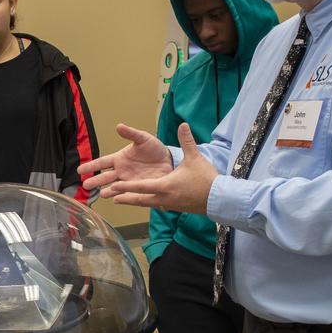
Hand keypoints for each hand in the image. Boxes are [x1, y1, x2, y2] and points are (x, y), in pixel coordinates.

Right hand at [79, 124, 173, 199]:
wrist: (169, 160)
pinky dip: (122, 196)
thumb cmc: (154, 149)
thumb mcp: (143, 139)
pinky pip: (129, 193)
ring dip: (108, 191)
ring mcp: (129, 181)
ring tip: (102, 194)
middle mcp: (122, 171)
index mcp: (119, 159)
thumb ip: (131, 134)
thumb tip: (119, 126)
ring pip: (115, 187)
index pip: (102, 162)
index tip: (79, 170)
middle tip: (85, 185)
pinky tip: (117, 199)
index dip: (91, 166)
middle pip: (105, 177)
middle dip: (95, 181)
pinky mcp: (139, 188)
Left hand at [104, 123, 218, 213]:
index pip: (140, 187)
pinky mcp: (176, 208)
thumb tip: (183, 125)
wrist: (220, 200)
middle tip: (111, 197)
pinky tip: (146, 201)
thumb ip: (187, 141)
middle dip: (125, 197)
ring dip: (135, 201)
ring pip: (148, 203)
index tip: (114, 187)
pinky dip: (148, 203)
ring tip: (122, 200)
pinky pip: (158, 205)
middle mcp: (164, 197)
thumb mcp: (195, 158)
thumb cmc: (206, 179)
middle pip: (140, 199)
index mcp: (165, 185)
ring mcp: (169, 204)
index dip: (126, 187)